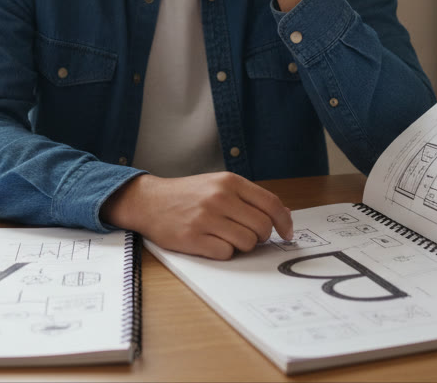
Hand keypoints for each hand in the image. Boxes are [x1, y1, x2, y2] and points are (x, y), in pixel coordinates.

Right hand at [102, 172, 293, 259]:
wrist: (149, 201)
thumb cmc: (188, 195)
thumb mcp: (219, 185)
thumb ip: (249, 198)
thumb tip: (283, 215)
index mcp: (229, 182)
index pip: (271, 204)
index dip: (284, 222)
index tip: (287, 233)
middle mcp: (220, 198)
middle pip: (262, 227)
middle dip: (261, 237)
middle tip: (248, 235)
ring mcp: (206, 218)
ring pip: (247, 243)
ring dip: (242, 245)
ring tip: (227, 237)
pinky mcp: (193, 238)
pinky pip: (226, 253)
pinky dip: (224, 252)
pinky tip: (211, 242)